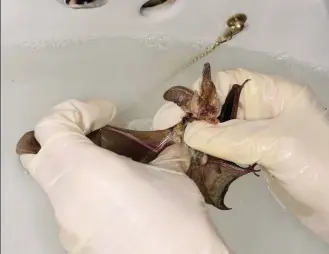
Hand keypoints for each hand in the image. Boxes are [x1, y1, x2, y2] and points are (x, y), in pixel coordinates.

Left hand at [20, 99, 229, 253]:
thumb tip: (166, 146)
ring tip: (115, 166)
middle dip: (67, 134)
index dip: (76, 110)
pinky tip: (118, 196)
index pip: (50, 127)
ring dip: (78, 164)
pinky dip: (86, 189)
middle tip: (99, 132)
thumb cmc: (176, 218)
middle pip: (39, 153)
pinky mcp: (75, 241)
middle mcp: (65, 200)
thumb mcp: (173, 174)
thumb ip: (162, 152)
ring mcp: (65, 225)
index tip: (107, 113)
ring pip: (55, 180)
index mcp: (84, 173)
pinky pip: (70, 204)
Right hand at [154, 68, 328, 243]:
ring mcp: (257, 132)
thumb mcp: (275, 143)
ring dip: (196, 136)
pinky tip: (192, 157)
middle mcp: (261, 107)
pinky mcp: (253, 153)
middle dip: (192, 116)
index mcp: (271, 92)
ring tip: (174, 146)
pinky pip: (224, 147)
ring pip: (218, 128)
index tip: (174, 114)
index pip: (227, 82)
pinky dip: (207, 151)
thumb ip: (230, 138)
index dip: (199, 95)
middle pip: (218, 104)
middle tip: (166, 132)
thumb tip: (189, 133)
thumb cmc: (318, 164)